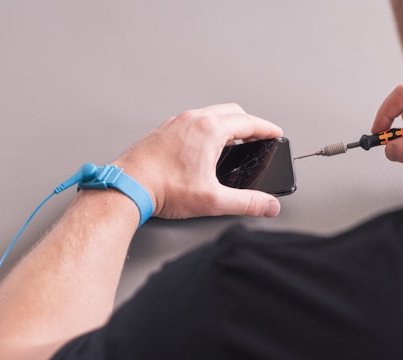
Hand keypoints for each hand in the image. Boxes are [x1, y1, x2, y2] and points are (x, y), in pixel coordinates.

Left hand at [112, 103, 283, 218]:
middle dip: (249, 123)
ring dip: (227, 123)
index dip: (266, 128)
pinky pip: (193, 120)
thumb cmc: (162, 187)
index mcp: (209, 130)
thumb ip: (246, 202)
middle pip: (232, 112)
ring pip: (211, 113)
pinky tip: (204, 145)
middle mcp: (193, 120)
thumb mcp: (213, 200)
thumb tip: (268, 205)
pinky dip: (208, 126)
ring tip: (234, 140)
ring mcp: (176, 122)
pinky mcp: (164, 130)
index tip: (275, 133)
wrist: (127, 185)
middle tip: (258, 137)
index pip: (249, 122)